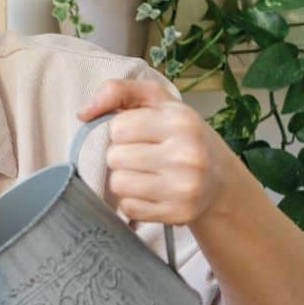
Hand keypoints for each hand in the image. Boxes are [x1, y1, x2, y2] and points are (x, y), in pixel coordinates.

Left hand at [77, 78, 237, 225]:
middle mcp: (187, 154)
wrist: (220, 180)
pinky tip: (150, 193)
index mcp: (181, 121)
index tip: (136, 134)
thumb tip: (83, 113)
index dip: (119, 131)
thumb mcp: (157, 102)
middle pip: (115, 157)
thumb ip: (119, 91)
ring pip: (119, 184)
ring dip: (123, 179)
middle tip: (139, 156)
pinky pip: (130, 208)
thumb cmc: (181, 136)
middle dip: (119, 156)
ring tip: (142, 174)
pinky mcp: (179, 213)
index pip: (118, 128)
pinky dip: (133, 201)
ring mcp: (184, 187)